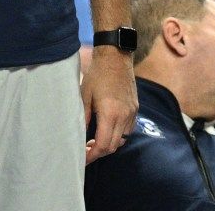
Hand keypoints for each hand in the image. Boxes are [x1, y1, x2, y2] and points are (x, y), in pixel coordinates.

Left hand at [80, 46, 135, 163]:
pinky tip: (107, 129)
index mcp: (110, 113)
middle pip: (113, 146)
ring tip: (95, 139)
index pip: (102, 145)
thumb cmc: (97, 75)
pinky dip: (118, 134)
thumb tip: (79, 136)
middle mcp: (124, 115)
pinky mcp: (135, 108)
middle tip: (86, 150)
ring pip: (122, 139)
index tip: (83, 158)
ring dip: (109, 144)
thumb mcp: (84, 96)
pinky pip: (128, 129)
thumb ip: (83, 118)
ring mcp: (132, 112)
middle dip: (99, 152)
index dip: (92, 155)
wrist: (115, 57)